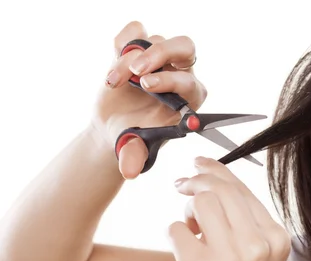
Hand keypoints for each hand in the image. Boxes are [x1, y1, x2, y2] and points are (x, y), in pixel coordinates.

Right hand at [90, 21, 206, 179]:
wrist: (113, 127)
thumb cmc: (133, 138)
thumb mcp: (133, 149)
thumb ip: (134, 156)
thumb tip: (129, 171)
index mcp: (189, 99)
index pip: (189, 81)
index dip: (170, 80)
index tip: (147, 86)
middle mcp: (180, 73)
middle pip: (184, 47)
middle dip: (160, 53)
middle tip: (136, 70)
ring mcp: (160, 59)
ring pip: (152, 41)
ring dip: (129, 59)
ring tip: (112, 82)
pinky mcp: (139, 48)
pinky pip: (136, 30)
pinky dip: (123, 40)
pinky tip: (114, 57)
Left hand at [167, 157, 290, 260]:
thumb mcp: (260, 255)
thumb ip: (245, 221)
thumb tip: (209, 179)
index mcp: (276, 237)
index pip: (242, 189)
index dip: (216, 170)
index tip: (199, 162)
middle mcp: (257, 245)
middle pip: (219, 190)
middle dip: (195, 181)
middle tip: (181, 185)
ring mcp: (229, 258)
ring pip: (199, 203)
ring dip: (187, 209)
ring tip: (190, 227)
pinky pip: (176, 228)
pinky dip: (175, 233)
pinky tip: (184, 250)